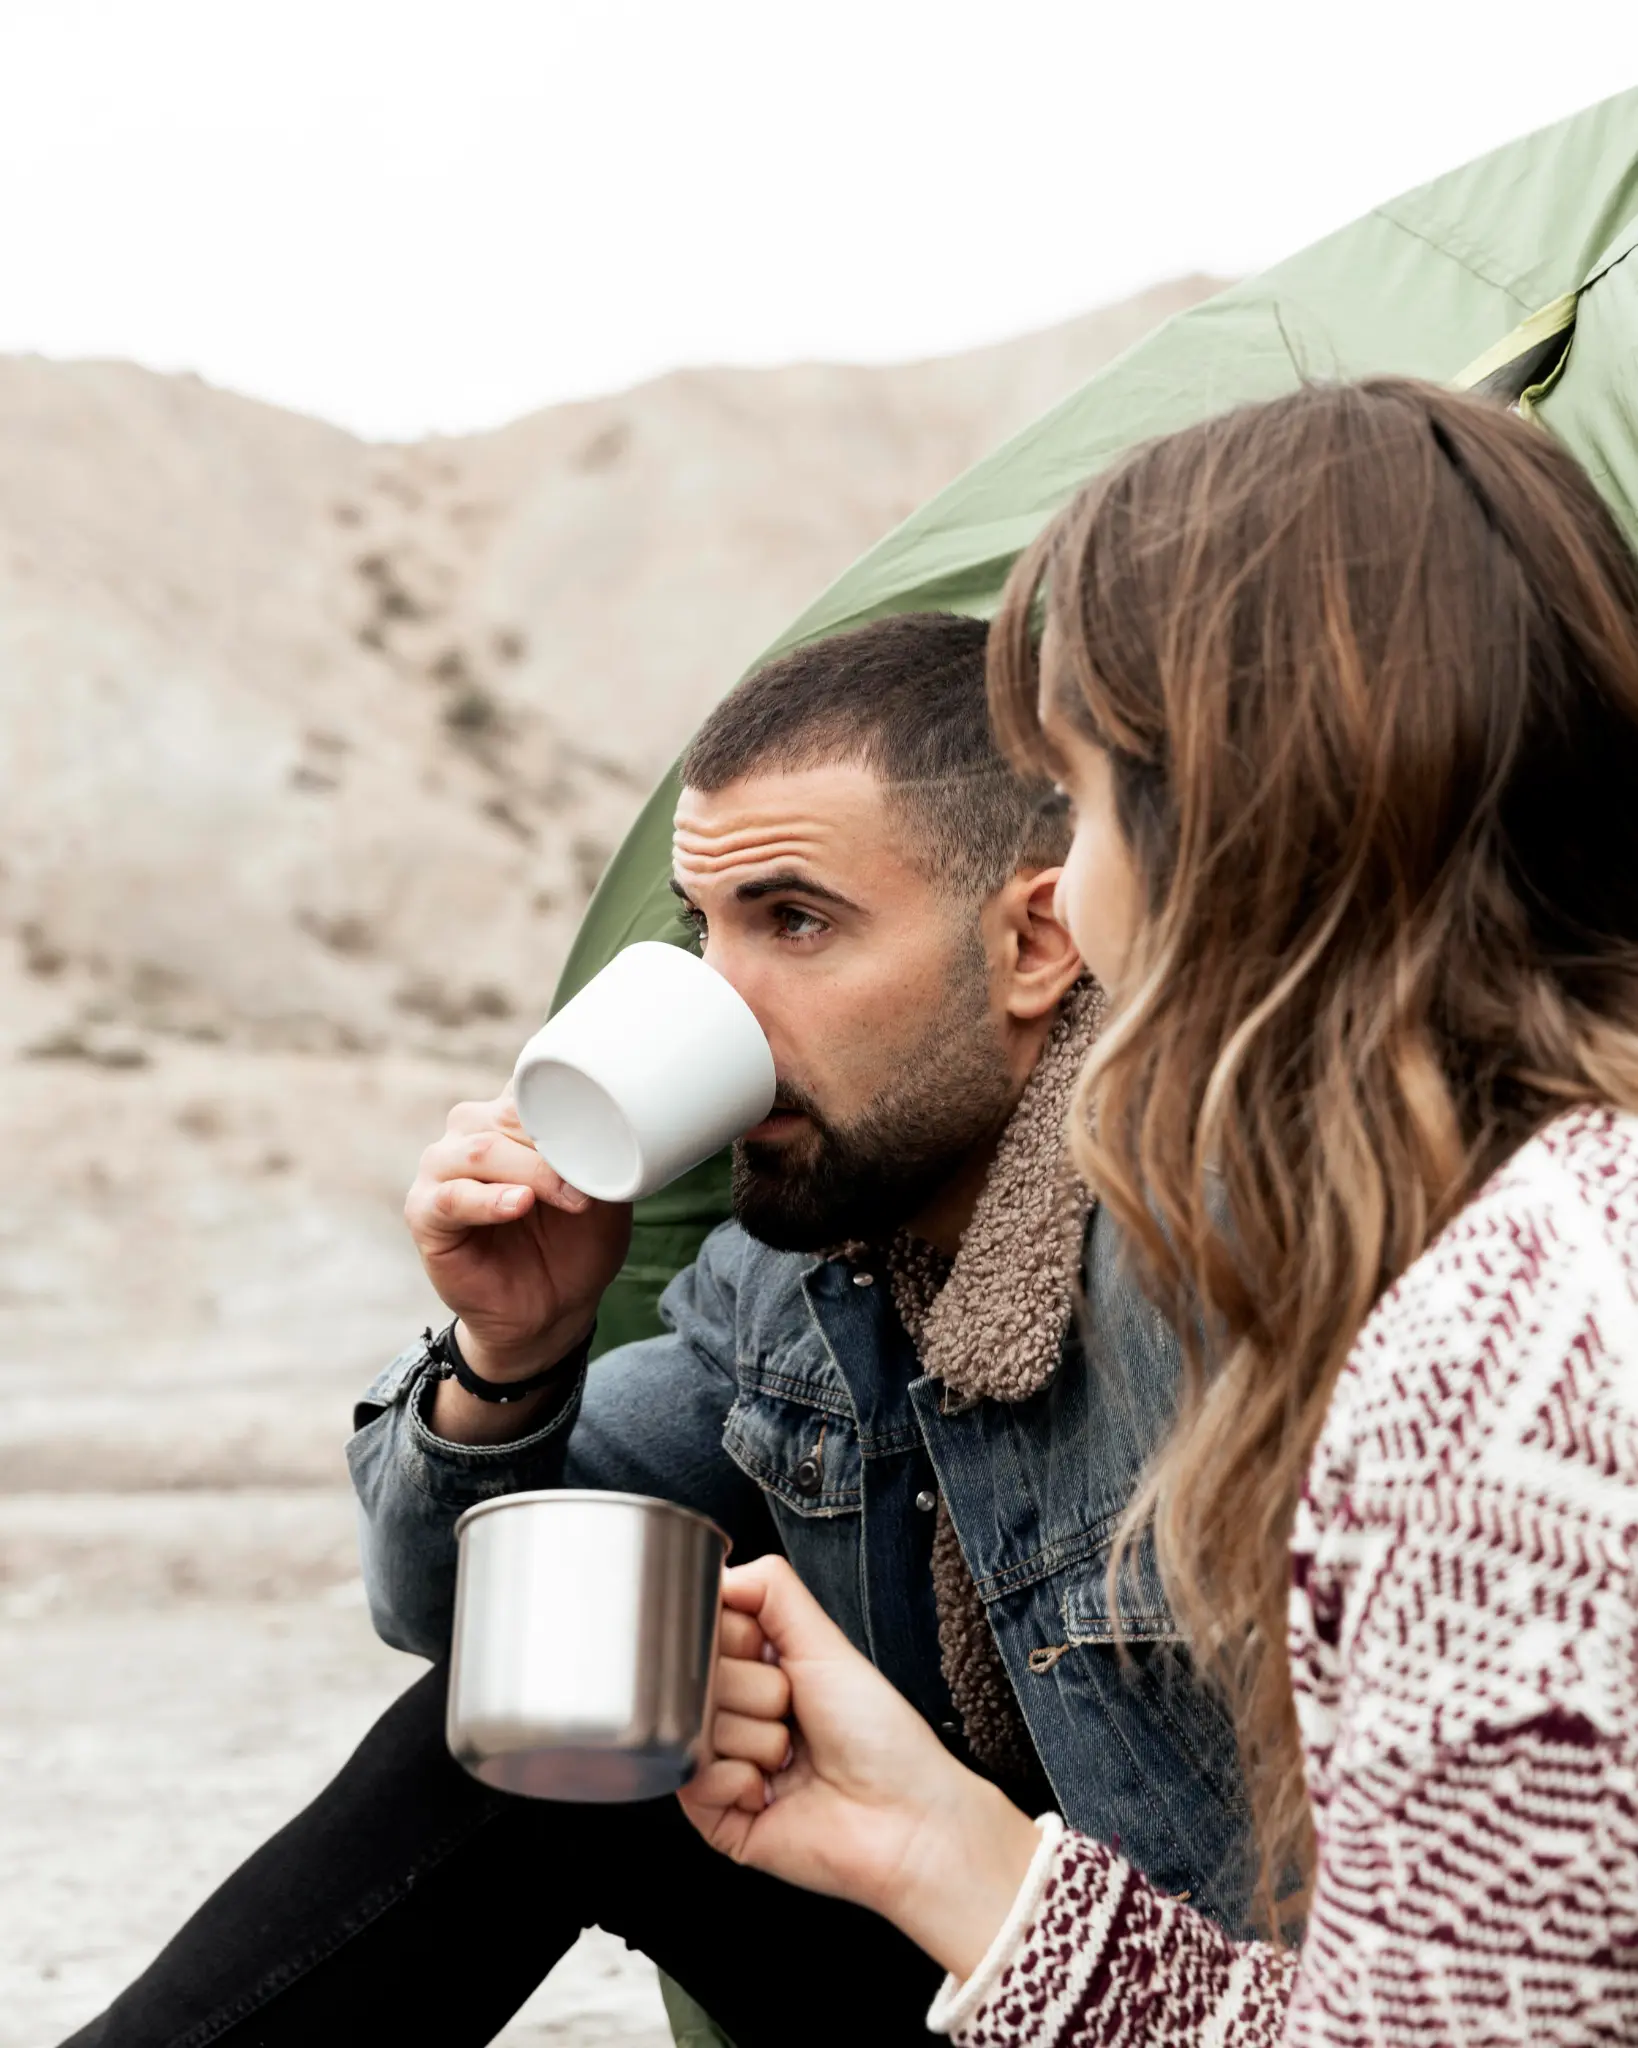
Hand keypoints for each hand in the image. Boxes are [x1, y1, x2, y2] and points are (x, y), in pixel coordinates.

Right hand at [404, 1090, 631, 1380]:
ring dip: (532, 1172)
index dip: (564, 1100)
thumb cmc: (575, 1243)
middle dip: (554, 1144)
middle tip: (592, 1180)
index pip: (529, 1086)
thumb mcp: (604, 1195)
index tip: (603, 1118)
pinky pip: (452, 1197)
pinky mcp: (424, 1212)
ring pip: (481, 1150)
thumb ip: (604, 1157)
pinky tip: (518, 1205)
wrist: (553, 1311)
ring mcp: (441, 1170)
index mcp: (509, 1117)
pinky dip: (488, 1200)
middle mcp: (469, 1133)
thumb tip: (617, 1128)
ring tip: (570, 1199)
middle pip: (507, 1116)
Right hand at [678, 1557, 1042, 1981]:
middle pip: (698, 1679)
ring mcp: (724, 1767)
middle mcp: (736, 1715)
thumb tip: (718, 1569)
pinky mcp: (719, 1819)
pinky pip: (695, 1782)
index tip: (774, 1657)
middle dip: (757, 1694)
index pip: (704, 1632)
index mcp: (757, 1670)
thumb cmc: (880, 1733)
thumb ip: (770, 1591)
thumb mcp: (824, 1642)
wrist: (906, 1818)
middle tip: (795, 1715)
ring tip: (794, 1758)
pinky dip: (739, 1782)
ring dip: (757, 1741)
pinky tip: (774, 1791)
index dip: (738, 1641)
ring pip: (697, 1729)